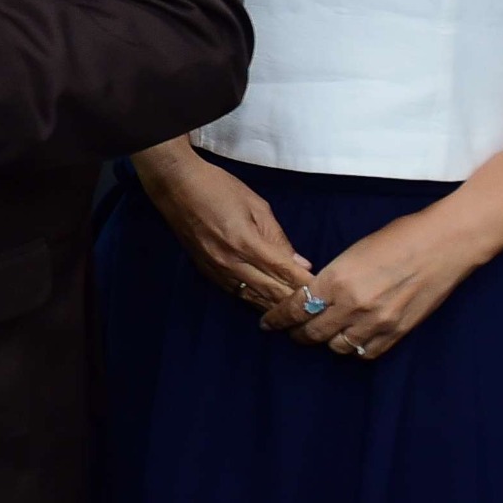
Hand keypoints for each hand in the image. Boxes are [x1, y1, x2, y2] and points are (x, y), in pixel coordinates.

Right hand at [137, 150, 314, 322]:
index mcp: (247, 242)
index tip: (325, 293)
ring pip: (253, 298)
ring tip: (298, 315)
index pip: (284, 272)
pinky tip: (269, 306)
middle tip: (317, 310)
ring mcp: (218, 270)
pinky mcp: (207, 272)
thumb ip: (278, 237)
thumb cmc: (219, 188)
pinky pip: (236, 294)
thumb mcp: (256, 205)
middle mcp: (232, 262)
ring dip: (276, 307)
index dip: (306, 285)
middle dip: (296, 302)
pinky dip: (256, 301)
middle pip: (271, 291)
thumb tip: (300, 263)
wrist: (177, 187)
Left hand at [282, 209, 480, 362]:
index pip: (296, 308)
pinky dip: (354, 349)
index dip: (278, 319)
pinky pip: (366, 353)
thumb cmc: (399, 237)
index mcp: (336, 280)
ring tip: (324, 336)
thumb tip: (315, 293)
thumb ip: (332, 277)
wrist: (443, 244)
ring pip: (338, 347)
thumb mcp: (353, 251)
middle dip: (297, 334)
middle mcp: (352, 306)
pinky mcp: (397, 333)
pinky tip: (351, 341)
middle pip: (312, 333)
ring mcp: (376, 323)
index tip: (268, 323)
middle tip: (293, 332)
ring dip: (326, 342)